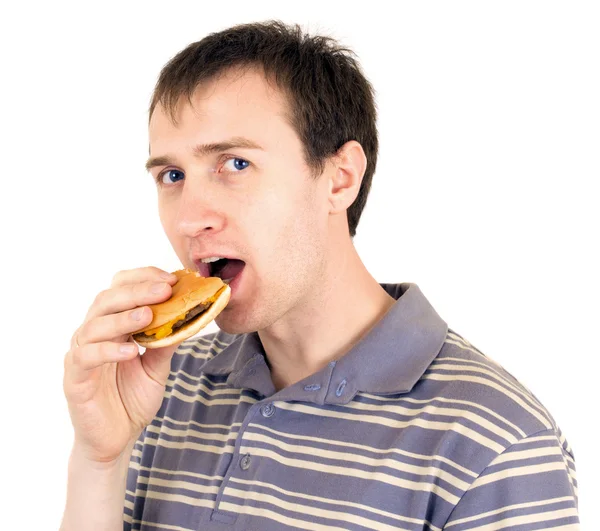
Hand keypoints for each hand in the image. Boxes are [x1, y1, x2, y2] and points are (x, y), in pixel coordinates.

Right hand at [63, 266, 179, 463]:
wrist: (116, 439)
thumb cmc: (132, 399)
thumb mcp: (158, 366)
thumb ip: (167, 341)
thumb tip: (190, 314)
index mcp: (113, 326)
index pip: (121, 289)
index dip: (143, 279)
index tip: (171, 279)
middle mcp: (93, 334)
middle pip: (107, 300)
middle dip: (138, 291)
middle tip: (165, 289)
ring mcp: (81, 355)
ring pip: (94, 325)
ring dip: (123, 317)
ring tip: (148, 315)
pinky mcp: (75, 379)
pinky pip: (86, 358)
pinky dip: (108, 350)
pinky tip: (130, 351)